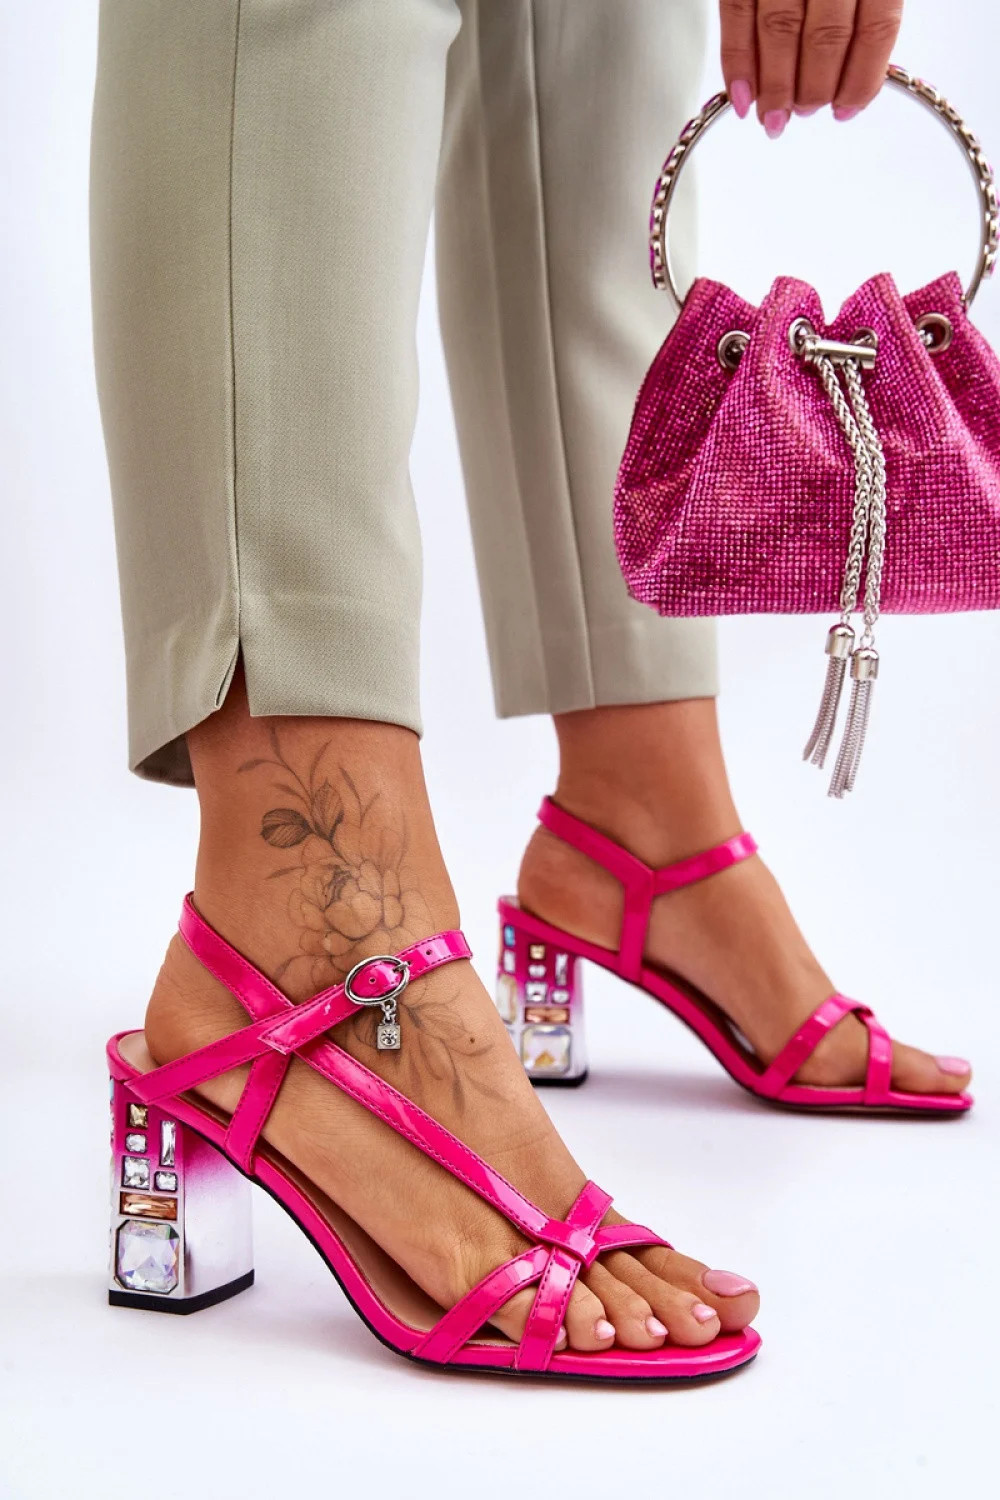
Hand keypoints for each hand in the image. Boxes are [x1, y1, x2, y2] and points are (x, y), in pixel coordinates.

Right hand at [720, 1, 903, 136]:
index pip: (876, 29)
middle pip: (826, 36)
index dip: (862, 79)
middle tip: (804, 112)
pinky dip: (737, 62)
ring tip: (774, 117)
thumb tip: (853, 79)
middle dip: (814, 88)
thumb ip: (863, 16)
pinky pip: (736, 16)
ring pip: (780, 32)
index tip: (847, 110)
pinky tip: (742, 97)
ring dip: (775, 87)